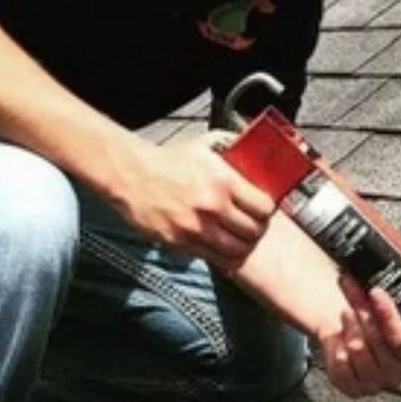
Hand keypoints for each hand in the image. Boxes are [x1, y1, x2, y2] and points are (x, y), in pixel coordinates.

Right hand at [115, 134, 274, 270]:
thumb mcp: (204, 143)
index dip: (267, 210)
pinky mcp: (181, 243)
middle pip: (253, 231)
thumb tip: (251, 143)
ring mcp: (197, 228)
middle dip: (257, 230)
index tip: (263, 209)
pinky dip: (222, 256)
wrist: (133, 176)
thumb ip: (230, 143)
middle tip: (253, 226)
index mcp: (223, 180)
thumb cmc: (169, 160)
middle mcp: (213, 206)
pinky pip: (213, 258)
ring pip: (237, 250)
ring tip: (239, 239)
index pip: (263, 207)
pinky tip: (221, 247)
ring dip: (242, 246)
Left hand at [315, 250, 400, 398]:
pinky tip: (339, 333)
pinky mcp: (351, 386)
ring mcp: (373, 382)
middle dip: (363, 311)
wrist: (354, 330)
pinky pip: (341, 367)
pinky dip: (337, 345)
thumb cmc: (382, 316)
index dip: (390, 318)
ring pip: (358, 351)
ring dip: (350, 324)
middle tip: (351, 285)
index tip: (376, 292)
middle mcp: (397, 373)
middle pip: (378, 342)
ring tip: (346, 308)